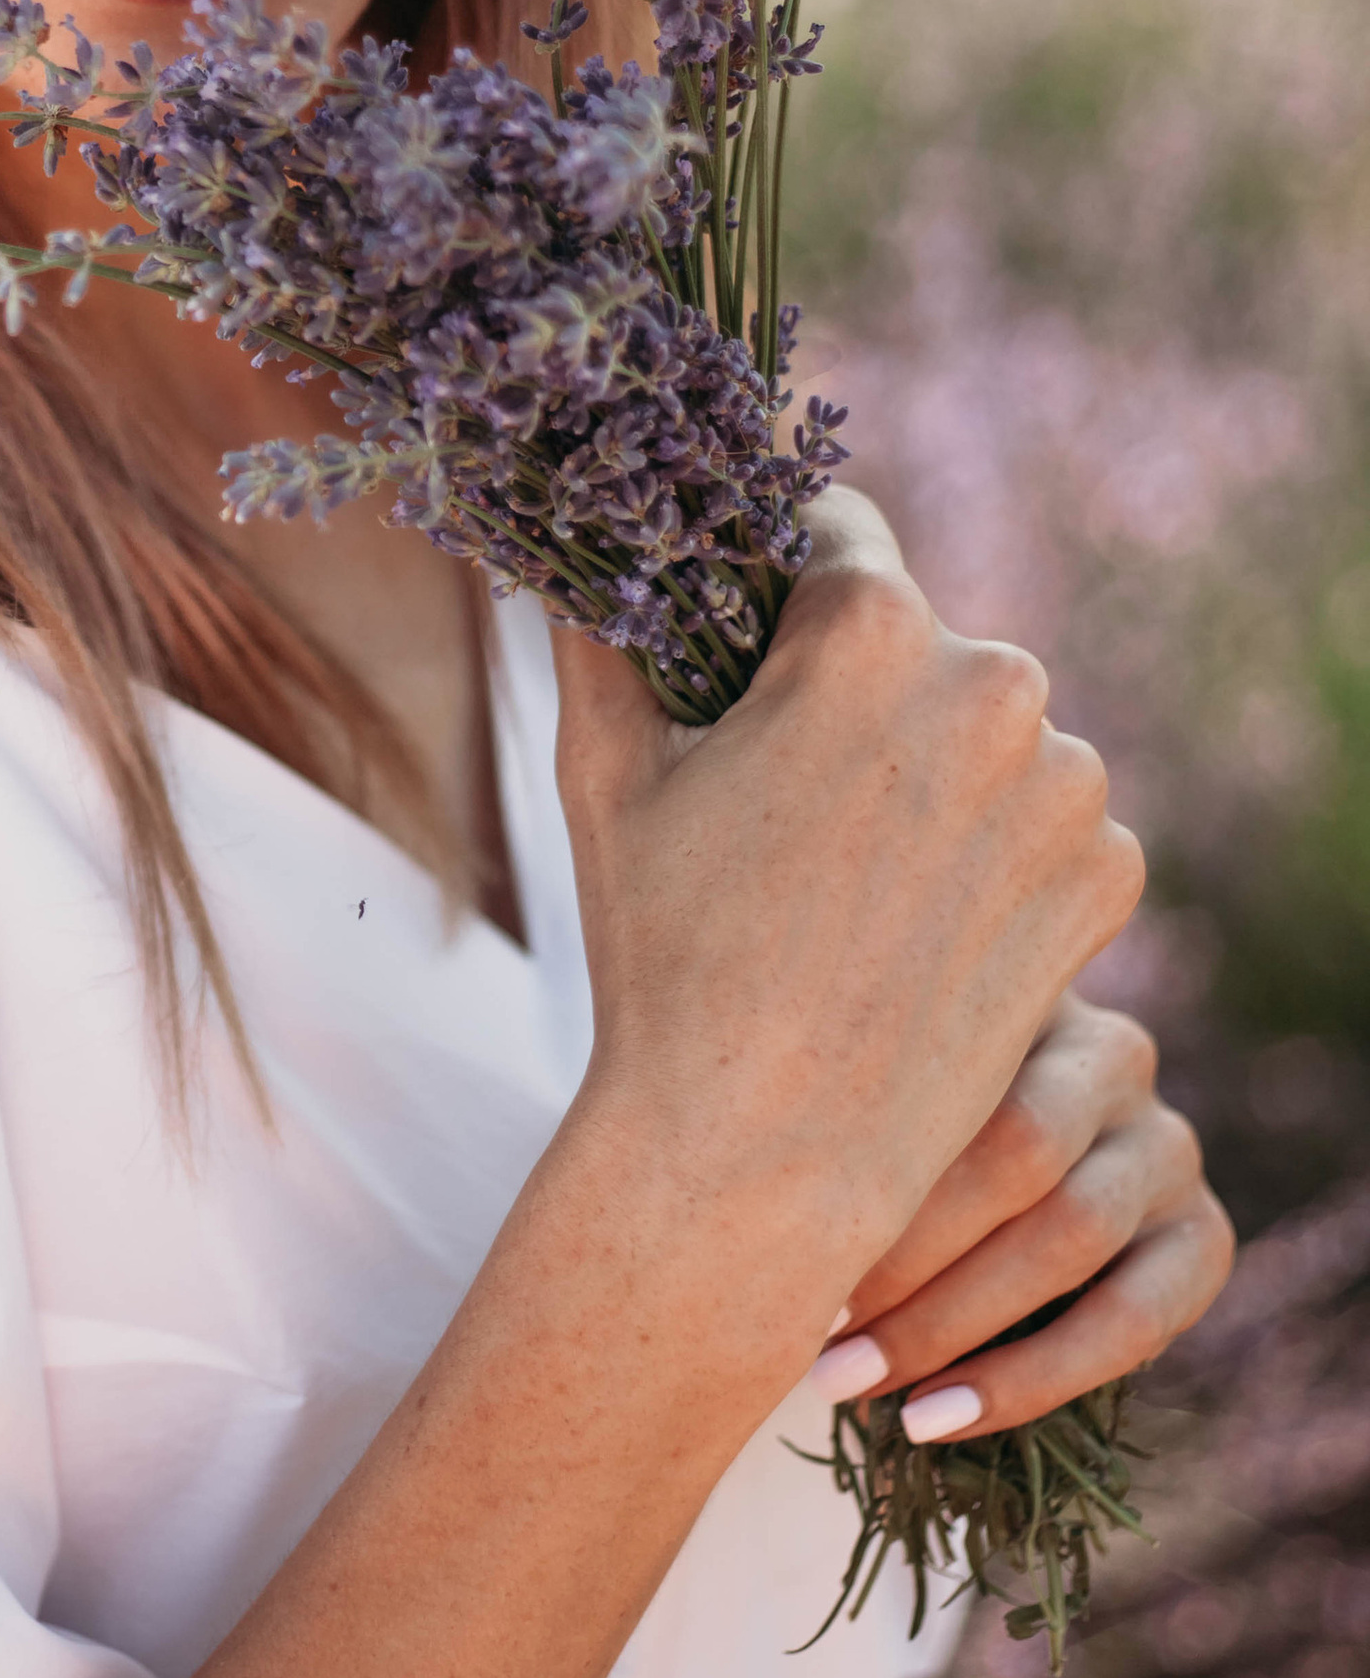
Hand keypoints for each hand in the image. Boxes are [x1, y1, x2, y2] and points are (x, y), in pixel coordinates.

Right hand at [552, 487, 1148, 1357]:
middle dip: (856, 687)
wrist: (764, 1151)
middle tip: (780, 784)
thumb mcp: (603, 774)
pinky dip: (990, 854)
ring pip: (986, 732)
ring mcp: (1067, 785)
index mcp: (871, 629)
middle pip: (918, 639)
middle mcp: (996, 682)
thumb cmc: (664, 957)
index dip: (775, 567)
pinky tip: (912, 924)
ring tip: (844, 874)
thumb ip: (599, 634)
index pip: (834, 526)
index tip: (744, 616)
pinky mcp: (1107, 875)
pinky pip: (1042, 822)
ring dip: (932, 770)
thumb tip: (571, 557)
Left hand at [814, 990, 1235, 1442]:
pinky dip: (1028, 1381)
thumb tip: (719, 1151)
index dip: (867, 1159)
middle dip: (904, 1254)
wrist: (978, 1196)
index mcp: (1018, 990)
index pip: (950, 1062)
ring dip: (951, 1325)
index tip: (771, 1236)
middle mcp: (1113, 1055)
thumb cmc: (869, 1126)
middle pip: (1018, 1150)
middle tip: (806, 1327)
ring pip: (1072, 1235)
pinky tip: (937, 1421)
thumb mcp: (854, 1086)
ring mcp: (1167, 1144)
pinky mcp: (1203, 1239)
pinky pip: (1135, 1321)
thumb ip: (819, 1090)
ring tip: (850, 1387)